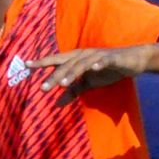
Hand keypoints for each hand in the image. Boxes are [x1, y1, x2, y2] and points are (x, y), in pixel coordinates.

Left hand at [27, 44, 150, 103]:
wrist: (132, 61)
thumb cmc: (107, 70)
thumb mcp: (88, 83)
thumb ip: (73, 91)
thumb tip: (56, 103)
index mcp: (77, 59)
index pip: (56, 60)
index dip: (42, 62)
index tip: (26, 65)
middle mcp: (84, 54)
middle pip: (66, 64)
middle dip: (54, 76)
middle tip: (42, 88)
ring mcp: (98, 55)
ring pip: (82, 64)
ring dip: (72, 73)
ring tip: (63, 84)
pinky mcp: (112, 58)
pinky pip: (104, 61)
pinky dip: (98, 64)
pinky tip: (92, 69)